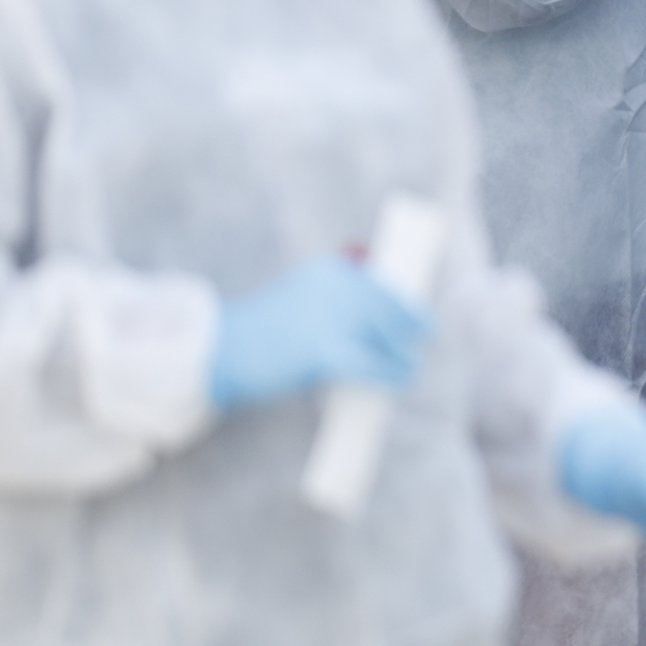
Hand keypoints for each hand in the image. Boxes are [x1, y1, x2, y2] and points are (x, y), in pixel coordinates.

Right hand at [206, 254, 431, 413]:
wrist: (220, 349)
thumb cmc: (262, 326)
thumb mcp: (300, 292)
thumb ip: (336, 290)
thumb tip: (376, 288)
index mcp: (329, 269)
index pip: (381, 278)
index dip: (403, 297)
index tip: (418, 313)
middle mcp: (334, 285)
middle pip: (391, 303)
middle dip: (412, 320)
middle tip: (425, 333)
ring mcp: (331, 316)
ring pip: (387, 331)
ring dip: (403, 349)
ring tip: (409, 364)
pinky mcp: (325, 350)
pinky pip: (373, 362)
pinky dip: (392, 371)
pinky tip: (399, 376)